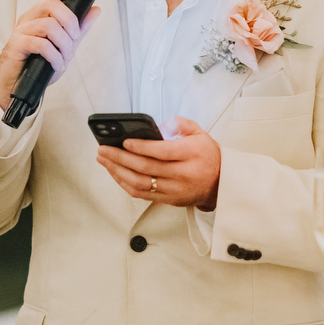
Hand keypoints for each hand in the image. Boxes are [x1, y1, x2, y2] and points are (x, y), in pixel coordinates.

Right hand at [0, 0, 102, 109]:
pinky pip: (40, 44)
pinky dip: (53, 56)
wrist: (19, 84)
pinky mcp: (16, 44)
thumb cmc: (40, 63)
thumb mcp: (65, 45)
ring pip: (48, 24)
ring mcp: (21, 30)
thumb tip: (96, 9)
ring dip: (63, 43)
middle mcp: (30, 17)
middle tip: (74, 38)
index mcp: (41, 14)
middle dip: (70, 21)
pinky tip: (56, 64)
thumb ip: (79, 28)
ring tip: (64, 57)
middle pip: (51, 3)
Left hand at [97, 116, 220, 209]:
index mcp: (191, 154)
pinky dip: (125, 184)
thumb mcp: (199, 133)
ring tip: (104, 160)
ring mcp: (174, 189)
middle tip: (104, 149)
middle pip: (145, 168)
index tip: (124, 141)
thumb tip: (160, 126)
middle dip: (120, 158)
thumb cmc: (206, 156)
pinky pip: (141, 193)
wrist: (220, 183)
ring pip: (140, 183)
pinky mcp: (168, 199)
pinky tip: (115, 173)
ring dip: (118, 171)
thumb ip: (180, 124)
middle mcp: (182, 174)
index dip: (141, 147)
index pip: (162, 151)